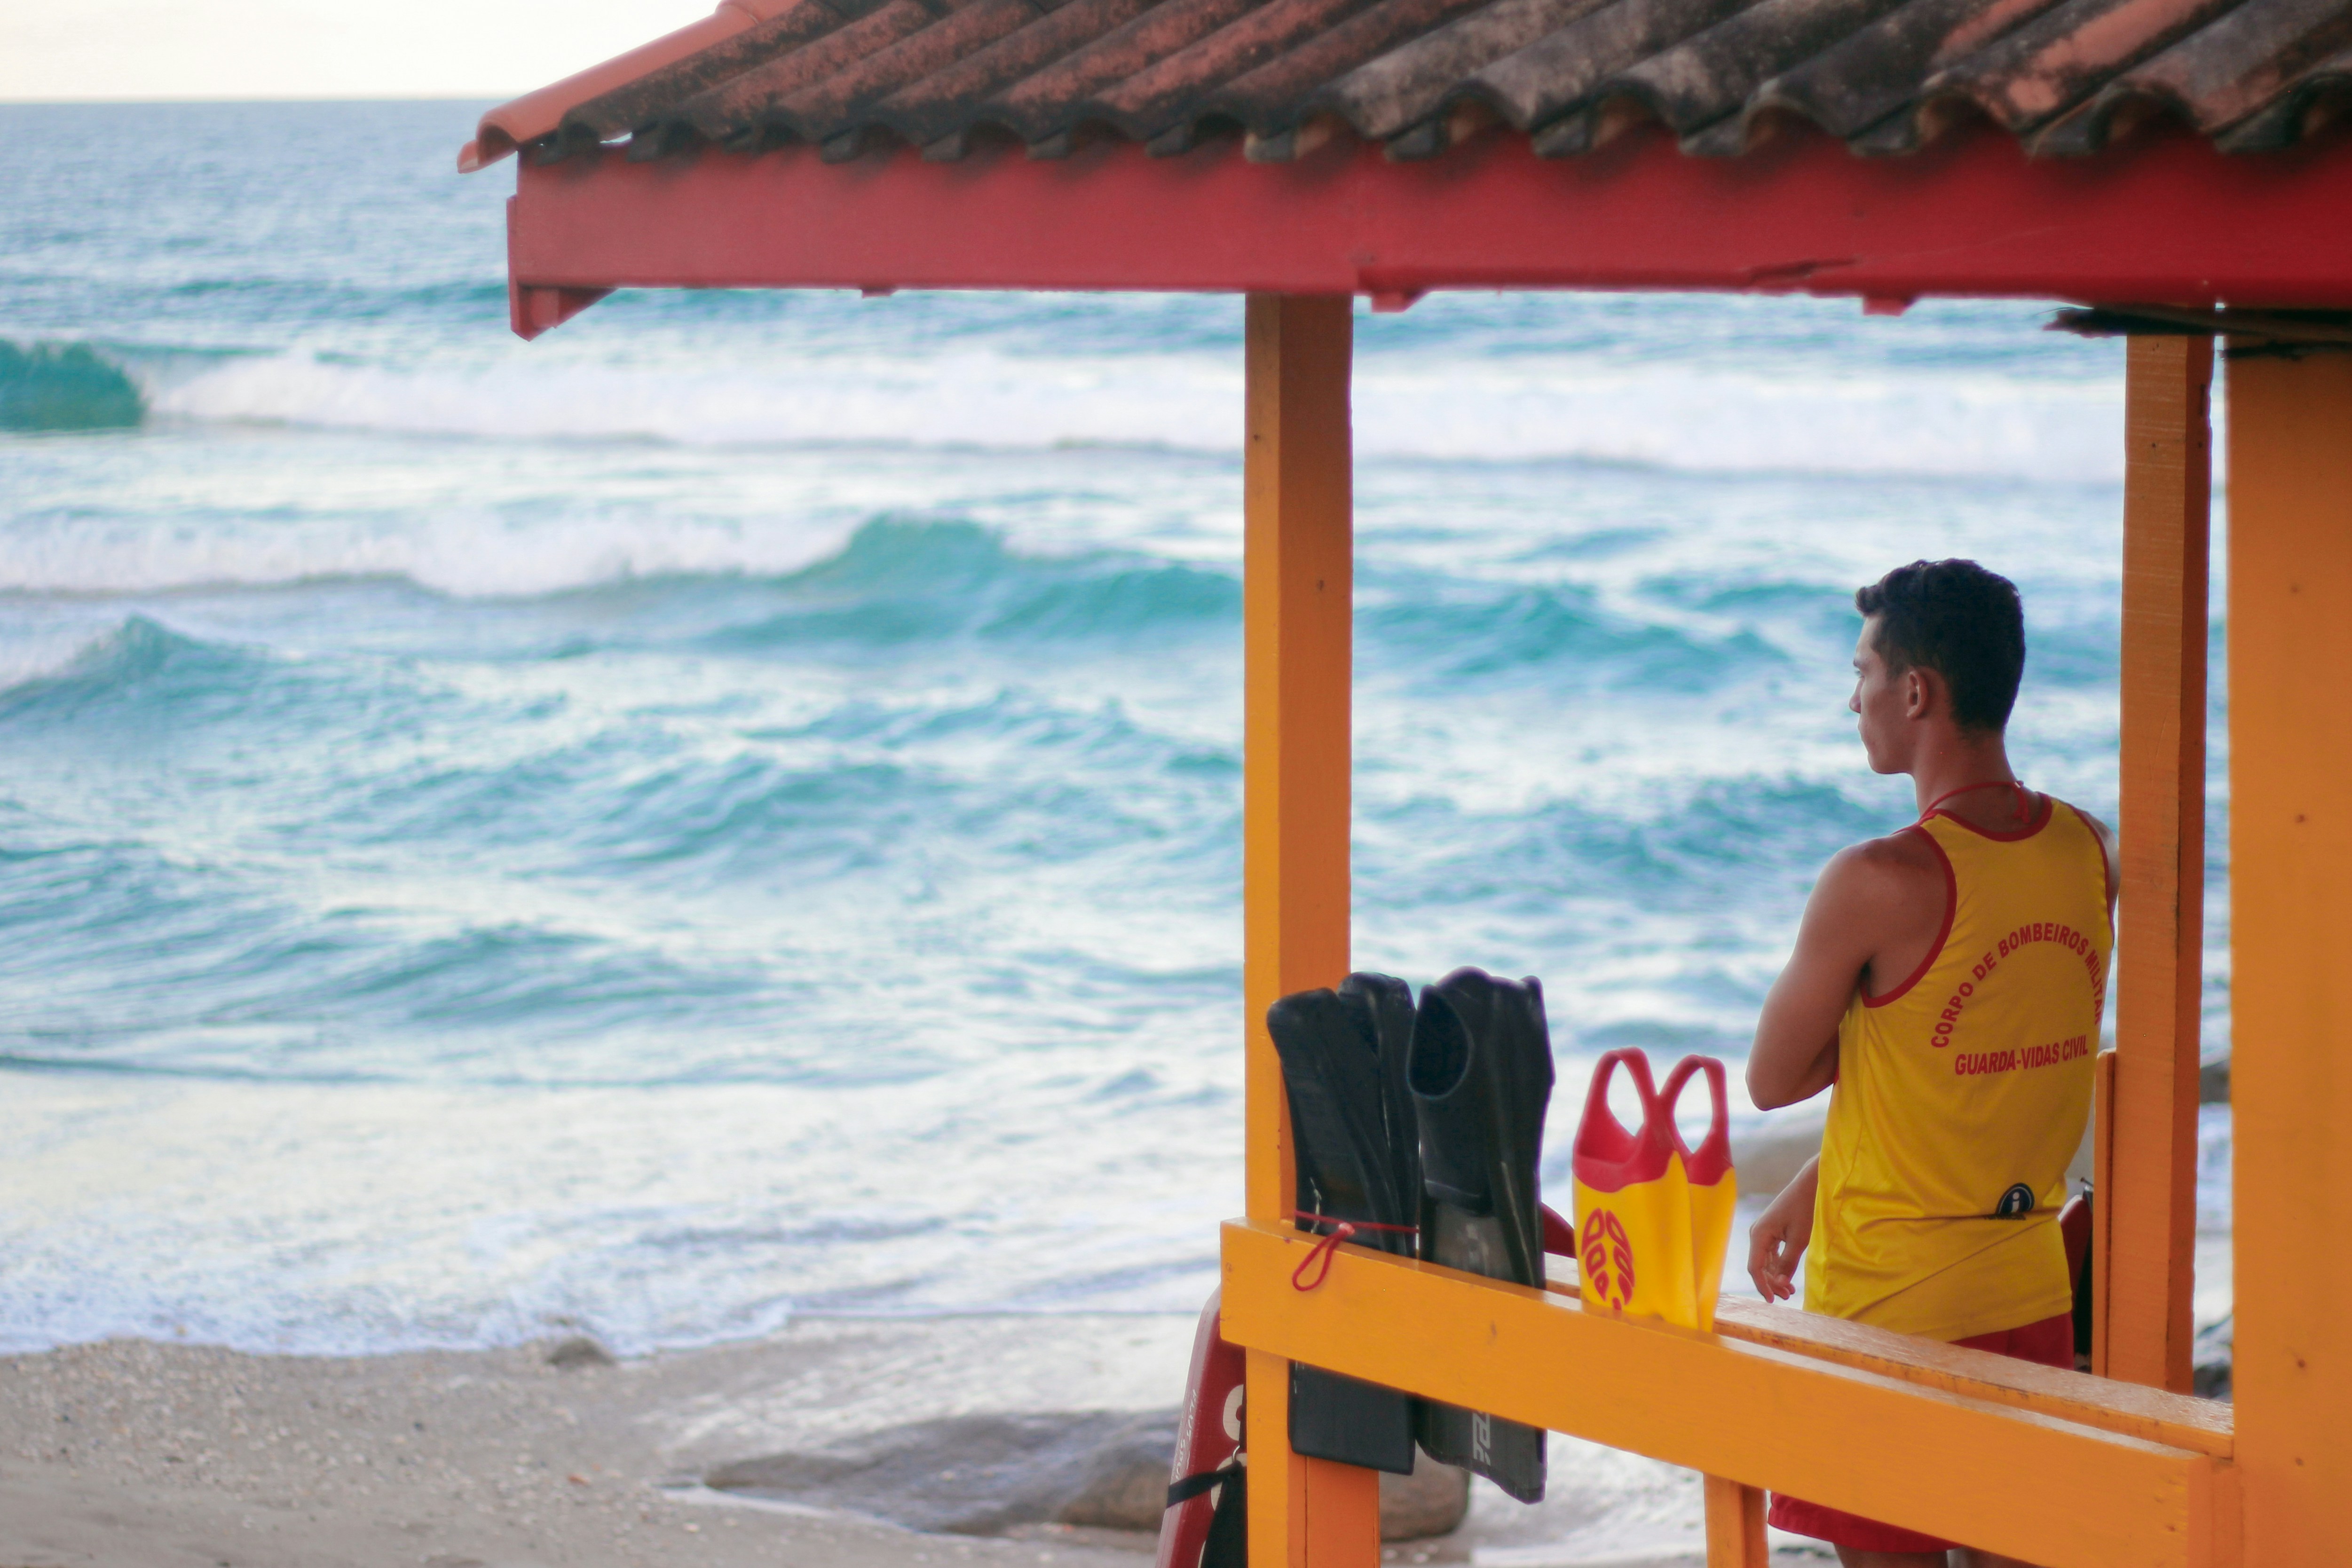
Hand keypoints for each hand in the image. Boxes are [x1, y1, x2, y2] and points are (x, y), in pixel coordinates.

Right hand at [1747, 1161, 1817, 1301]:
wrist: (1810, 1185)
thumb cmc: (1805, 1209)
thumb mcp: (1799, 1239)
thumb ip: (1788, 1263)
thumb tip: (1779, 1284)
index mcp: (1759, 1234)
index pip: (1755, 1267)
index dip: (1763, 1286)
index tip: (1773, 1301)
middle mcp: (1757, 1233)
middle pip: (1759, 1266)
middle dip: (1771, 1283)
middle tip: (1788, 1296)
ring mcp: (1764, 1232)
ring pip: (1765, 1261)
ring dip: (1776, 1276)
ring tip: (1790, 1290)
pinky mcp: (1772, 1231)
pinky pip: (1771, 1254)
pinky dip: (1778, 1266)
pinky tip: (1787, 1276)